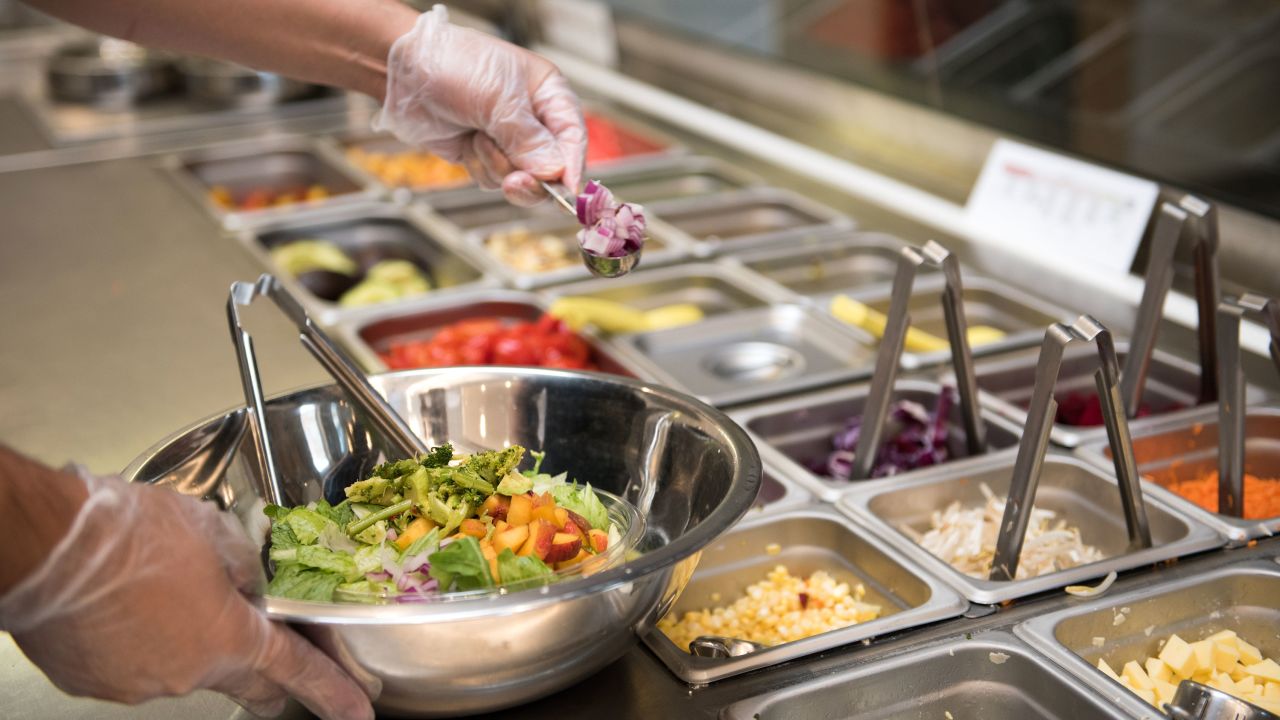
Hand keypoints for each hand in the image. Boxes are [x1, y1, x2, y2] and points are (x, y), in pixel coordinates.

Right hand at [0, 468, 373, 719]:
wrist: (46, 546)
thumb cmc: (126, 532)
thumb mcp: (212, 531)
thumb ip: (247, 565)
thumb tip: (254, 581)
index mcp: (229, 637)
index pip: (298, 671)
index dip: (334, 692)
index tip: (357, 711)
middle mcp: (190, 672)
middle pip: (247, 681)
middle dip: (266, 672)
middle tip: (267, 648)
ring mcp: (142, 684)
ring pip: (186, 666)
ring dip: (189, 637)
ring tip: (162, 589)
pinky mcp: (101, 684)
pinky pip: (137, 665)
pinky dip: (143, 641)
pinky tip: (129, 605)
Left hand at [374, 4, 586, 205]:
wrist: (404, 72)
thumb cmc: (455, 66)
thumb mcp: (499, 99)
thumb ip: (529, 140)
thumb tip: (555, 173)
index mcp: (549, 96)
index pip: (573, 138)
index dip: (572, 166)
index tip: (567, 190)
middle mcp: (533, 120)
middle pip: (551, 169)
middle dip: (529, 177)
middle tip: (513, 182)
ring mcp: (507, 140)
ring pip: (520, 179)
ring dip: (496, 166)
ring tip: (477, 136)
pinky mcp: (483, 155)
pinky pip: (493, 179)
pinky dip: (478, 166)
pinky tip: (466, 142)